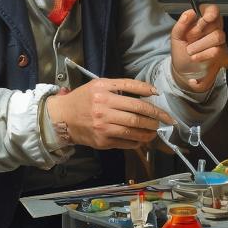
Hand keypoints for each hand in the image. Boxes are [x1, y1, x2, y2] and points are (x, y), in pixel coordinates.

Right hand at [47, 78, 173, 150]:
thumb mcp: (99, 85)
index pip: (132, 88)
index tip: (159, 95)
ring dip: (149, 130)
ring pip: (133, 128)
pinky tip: (143, 138)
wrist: (62, 118)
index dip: (148, 92)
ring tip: (156, 129)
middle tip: (165, 118)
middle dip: (156, 116)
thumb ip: (122, 86)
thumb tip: (150, 91)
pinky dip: (138, 141)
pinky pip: (126, 141)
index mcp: (103, 90)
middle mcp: (103, 107)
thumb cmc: (83, 99)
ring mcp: (103, 125)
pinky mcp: (102, 141)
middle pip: (137, 112)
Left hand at [170, 5, 227, 92]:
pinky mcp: (222, 55)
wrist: (182, 70)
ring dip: (200, 44)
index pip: (212, 10)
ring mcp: (220, 42)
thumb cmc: (181, 50)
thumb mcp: (176, 37)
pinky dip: (203, 54)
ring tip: (190, 51)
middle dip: (200, 30)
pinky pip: (217, 51)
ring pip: (217, 36)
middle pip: (216, 24)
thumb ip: (181, 24)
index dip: (211, 11)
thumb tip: (190, 12)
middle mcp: (214, 29)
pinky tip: (195, 57)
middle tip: (189, 38)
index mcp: (203, 22)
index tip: (207, 17)